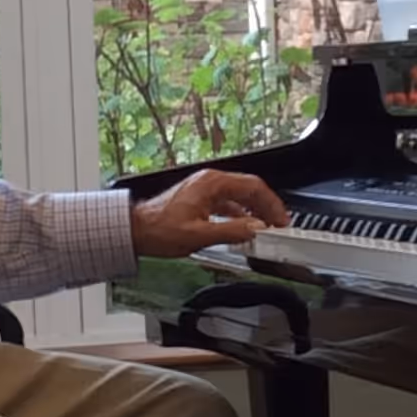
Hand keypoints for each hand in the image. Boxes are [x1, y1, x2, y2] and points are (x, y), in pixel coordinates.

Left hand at [131, 167, 289, 257]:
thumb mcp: (200, 235)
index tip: (281, 219)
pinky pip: (228, 202)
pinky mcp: (199, 199)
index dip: (272, 204)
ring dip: (254, 211)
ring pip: (239, 196)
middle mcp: (209, 181)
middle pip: (249, 189)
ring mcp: (204, 189)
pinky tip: (243, 228)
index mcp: (212, 183)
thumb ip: (232, 232)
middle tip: (278, 225)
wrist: (135, 230)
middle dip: (266, 207)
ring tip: (264, 228)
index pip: (254, 187)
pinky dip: (240, 214)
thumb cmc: (160, 230)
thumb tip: (256, 230)